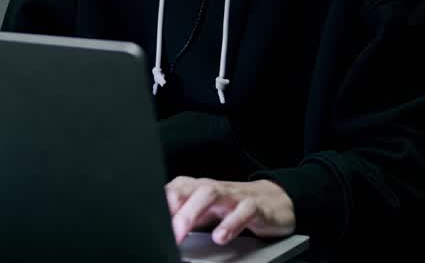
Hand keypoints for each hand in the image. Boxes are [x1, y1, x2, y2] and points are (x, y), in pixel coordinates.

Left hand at [165, 176, 295, 244]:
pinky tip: (221, 236)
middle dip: (172, 208)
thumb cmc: (232, 207)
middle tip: (164, 231)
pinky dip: (231, 223)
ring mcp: (233, 195)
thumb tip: (162, 232)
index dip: (160, 205)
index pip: (172, 191)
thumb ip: (183, 220)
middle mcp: (212, 188)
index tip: (152, 223)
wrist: (273, 202)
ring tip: (182, 232)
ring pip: (211, 193)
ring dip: (193, 212)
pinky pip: (243, 210)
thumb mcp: (204, 214)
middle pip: (187, 189)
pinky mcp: (254, 206)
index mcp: (196, 189)